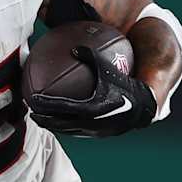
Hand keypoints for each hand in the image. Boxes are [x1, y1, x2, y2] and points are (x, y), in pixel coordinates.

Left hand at [26, 46, 156, 136]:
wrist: (150, 100)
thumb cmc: (130, 78)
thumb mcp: (109, 65)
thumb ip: (91, 56)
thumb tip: (73, 48)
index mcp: (95, 108)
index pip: (63, 108)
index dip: (46, 105)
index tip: (33, 100)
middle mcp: (96, 124)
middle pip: (63, 124)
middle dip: (45, 120)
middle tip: (31, 113)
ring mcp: (100, 132)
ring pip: (72, 130)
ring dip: (56, 126)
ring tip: (42, 120)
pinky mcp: (105, 134)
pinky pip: (82, 131)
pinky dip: (70, 126)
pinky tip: (62, 119)